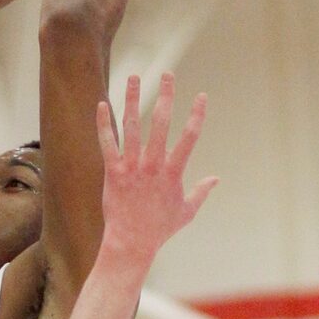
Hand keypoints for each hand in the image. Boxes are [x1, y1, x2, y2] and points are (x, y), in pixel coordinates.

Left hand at [97, 73, 217, 270]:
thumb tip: (215, 180)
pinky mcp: (112, 172)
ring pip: (133, 127)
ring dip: (133, 100)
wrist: (131, 243)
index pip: (190, 137)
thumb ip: (201, 192)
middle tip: (168, 74)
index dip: (198, 115)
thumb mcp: (186, 212)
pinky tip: (102, 104)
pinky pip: (107, 143)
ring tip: (134, 77)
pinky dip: (104, 123)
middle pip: (162, 123)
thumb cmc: (159, 229)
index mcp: (173, 172)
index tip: (203, 96)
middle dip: (167, 96)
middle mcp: (153, 165)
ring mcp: (132, 167)